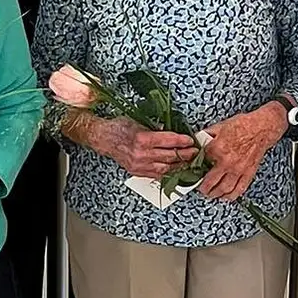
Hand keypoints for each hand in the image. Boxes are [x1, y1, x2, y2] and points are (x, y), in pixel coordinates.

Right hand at [79, 115, 196, 177]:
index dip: (182, 141)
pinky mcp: (137, 171)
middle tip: (194, 152)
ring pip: (166, 168)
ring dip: (179, 165)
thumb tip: (172, 133)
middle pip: (170, 156)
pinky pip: (157, 175)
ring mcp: (139, 165)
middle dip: (185, 154)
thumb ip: (155, 129)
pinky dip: (168, 172)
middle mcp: (141, 154)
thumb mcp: (138, 122)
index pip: (168, 141)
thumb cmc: (119, 128)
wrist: (103, 139)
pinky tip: (174, 169)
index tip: (190, 140)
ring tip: (188, 161)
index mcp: (142, 139)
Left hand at [199, 103, 287, 201]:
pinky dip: (232, 196)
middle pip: (210, 181)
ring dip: (215, 194)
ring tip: (211, 195)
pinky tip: (226, 197)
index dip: (195, 167)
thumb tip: (196, 141)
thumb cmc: (243, 125)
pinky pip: (240, 188)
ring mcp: (238, 169)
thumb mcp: (219, 127)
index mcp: (217, 148)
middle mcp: (227, 161)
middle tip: (200, 188)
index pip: (200, 163)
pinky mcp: (249, 172)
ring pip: (224, 188)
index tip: (193, 170)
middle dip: (203, 188)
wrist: (262, 128)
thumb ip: (206, 136)